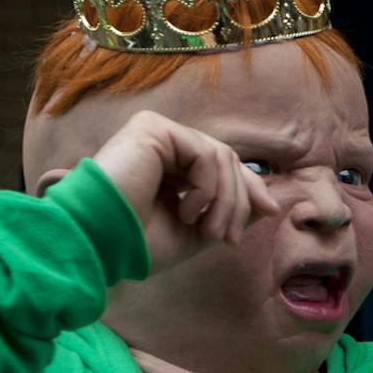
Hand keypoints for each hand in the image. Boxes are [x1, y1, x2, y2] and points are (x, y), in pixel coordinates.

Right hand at [87, 110, 279, 272]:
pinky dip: (206, 187)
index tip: (269, 211)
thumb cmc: (139, 242)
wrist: (103, 244)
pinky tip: (186, 210)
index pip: (222, 166)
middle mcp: (163, 144)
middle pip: (227, 160)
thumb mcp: (197, 230)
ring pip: (221, 157)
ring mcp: (156, 133)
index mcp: (169, 166)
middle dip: (239, 200)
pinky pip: (204, 152)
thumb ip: (229, 213)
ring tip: (209, 232)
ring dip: (225, 201)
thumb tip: (269, 202)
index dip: (249, 187)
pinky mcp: (152, 128)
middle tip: (229, 238)